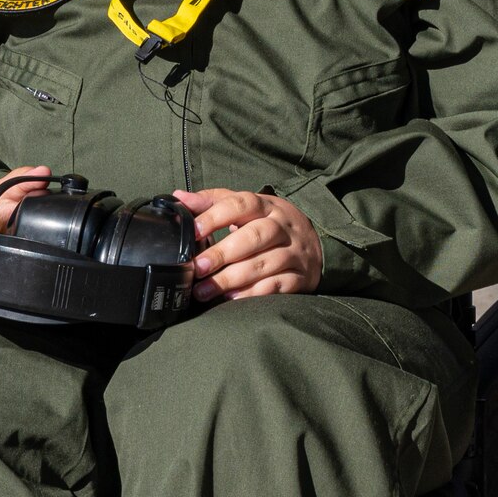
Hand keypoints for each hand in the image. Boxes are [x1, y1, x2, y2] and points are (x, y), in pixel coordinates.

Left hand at [174, 188, 321, 300]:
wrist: (317, 243)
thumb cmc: (271, 223)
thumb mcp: (248, 207)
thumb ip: (214, 202)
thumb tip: (179, 198)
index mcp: (267, 206)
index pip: (241, 205)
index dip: (216, 216)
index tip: (194, 230)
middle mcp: (282, 227)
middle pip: (254, 236)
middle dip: (222, 253)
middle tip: (197, 268)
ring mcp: (294, 252)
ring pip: (264, 264)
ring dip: (232, 279)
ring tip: (205, 290)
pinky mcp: (300, 276)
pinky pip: (277, 286)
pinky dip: (253, 293)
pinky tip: (232, 298)